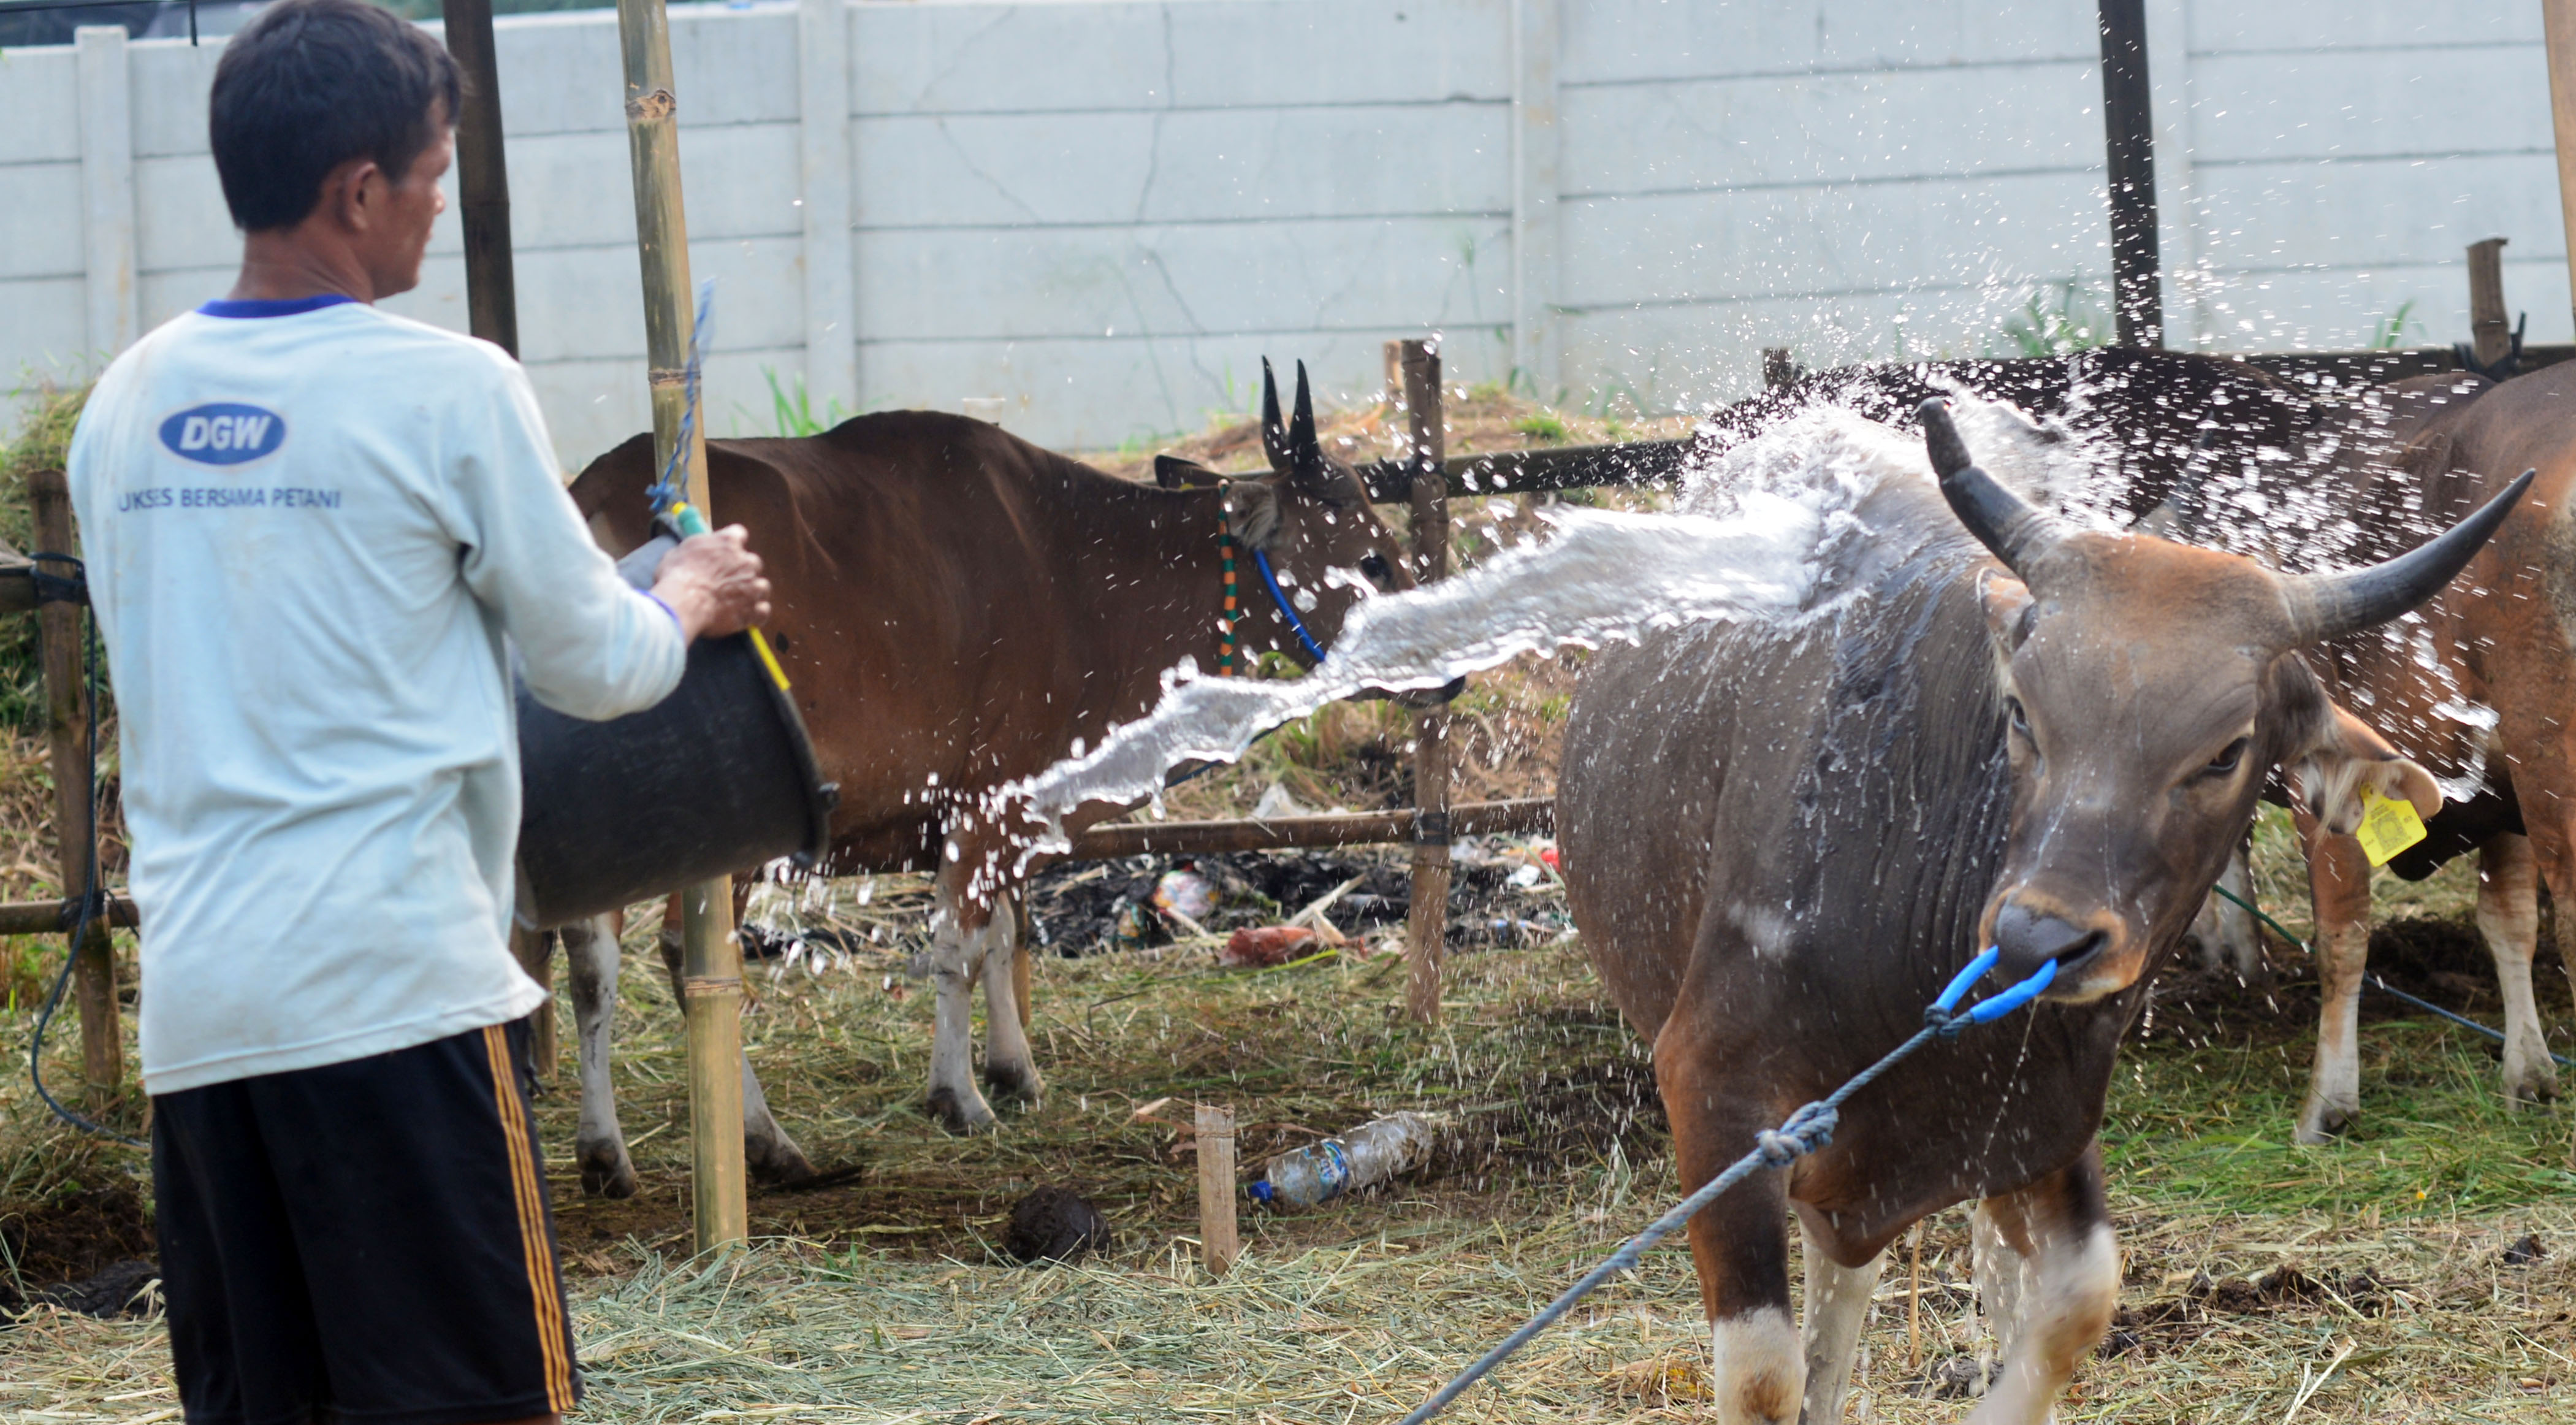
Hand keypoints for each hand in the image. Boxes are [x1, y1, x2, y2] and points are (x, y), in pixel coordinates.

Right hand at [650, 525, 770, 640]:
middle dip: (742, 571)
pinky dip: (756, 614)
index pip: (739, 534)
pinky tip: (747, 616)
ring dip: (752, 592)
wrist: (683, 603)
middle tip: (727, 581)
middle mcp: (746, 561)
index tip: (726, 551)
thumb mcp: (678, 552)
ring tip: (738, 601)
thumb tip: (694, 552)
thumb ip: (695, 550)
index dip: (732, 544)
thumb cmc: (676, 576)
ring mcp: (752, 586)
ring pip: (762, 586)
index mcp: (728, 542)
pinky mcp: (753, 609)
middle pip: (752, 563)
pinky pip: (763, 611)